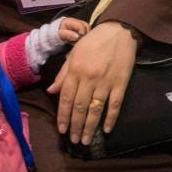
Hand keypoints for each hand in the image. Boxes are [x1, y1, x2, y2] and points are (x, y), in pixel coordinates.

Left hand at [48, 21, 138, 144]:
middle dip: (75, 126)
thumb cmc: (93, 41)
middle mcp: (89, 79)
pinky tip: (106, 129)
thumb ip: (63, 74)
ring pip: (95, 109)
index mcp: (75, 71)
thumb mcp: (74, 54)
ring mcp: (106, 82)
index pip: (66, 98)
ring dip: (90, 127)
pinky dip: (110, 118)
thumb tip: (51, 92)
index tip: (62, 130)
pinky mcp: (121, 84)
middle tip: (74, 140)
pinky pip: (115, 105)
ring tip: (86, 140)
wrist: (118, 31)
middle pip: (80, 107)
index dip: (63, 116)